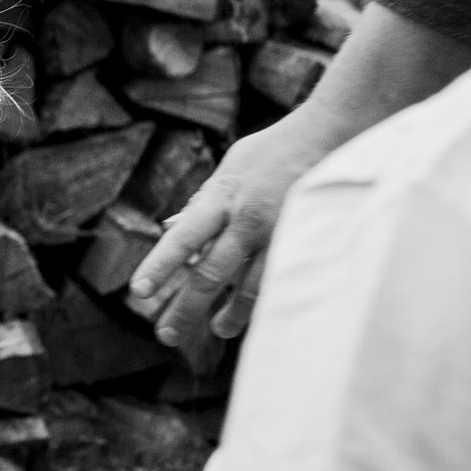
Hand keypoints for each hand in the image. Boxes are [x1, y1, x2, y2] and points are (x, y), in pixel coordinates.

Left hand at [128, 104, 346, 352]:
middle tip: (165, 334)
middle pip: (210, 275)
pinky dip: (261, 300)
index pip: (183, 238)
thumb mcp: (231, 166)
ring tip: (217, 330)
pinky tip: (253, 312)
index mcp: (223, 197)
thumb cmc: (274, 150)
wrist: (331, 135)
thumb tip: (174, 228)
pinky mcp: (302, 246)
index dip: (160, 266)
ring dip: (229, 315)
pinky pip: (275, 282)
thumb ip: (204, 200)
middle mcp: (247, 221)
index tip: (138, 292)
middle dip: (185, 309)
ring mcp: (277, 236)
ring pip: (247, 289)